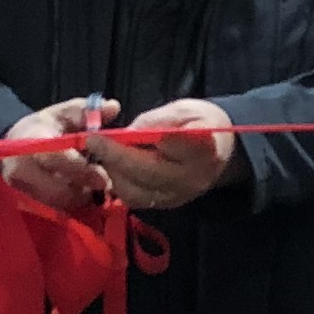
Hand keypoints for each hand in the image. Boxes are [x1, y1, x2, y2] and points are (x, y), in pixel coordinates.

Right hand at [1, 97, 113, 210]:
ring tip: (93, 188)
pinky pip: (53, 207)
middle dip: (83, 189)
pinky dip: (70, 203)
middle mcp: (20, 166)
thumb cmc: (46, 125)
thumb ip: (88, 111)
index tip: (102, 176)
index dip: (80, 169)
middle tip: (103, 185)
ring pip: (57, 202)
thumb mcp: (65, 112)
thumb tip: (113, 107)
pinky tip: (81, 193)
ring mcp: (20, 185)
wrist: (16, 140)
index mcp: (31, 140)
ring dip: (79, 198)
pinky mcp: (25, 198)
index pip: (54, 158)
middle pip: (56, 189)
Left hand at [97, 96, 240, 211]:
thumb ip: (155, 121)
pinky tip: (114, 167)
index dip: (132, 142)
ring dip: (114, 172)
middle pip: (147, 173)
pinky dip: (120, 183)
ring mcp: (179, 196)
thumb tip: (125, 135)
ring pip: (137, 191)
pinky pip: (137, 199)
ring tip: (104, 153)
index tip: (104, 134)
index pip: (168, 146)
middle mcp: (192, 178)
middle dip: (114, 157)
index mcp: (203, 149)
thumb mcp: (182, 109)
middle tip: (92, 141)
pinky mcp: (168, 205)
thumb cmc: (200, 122)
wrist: (222, 151)